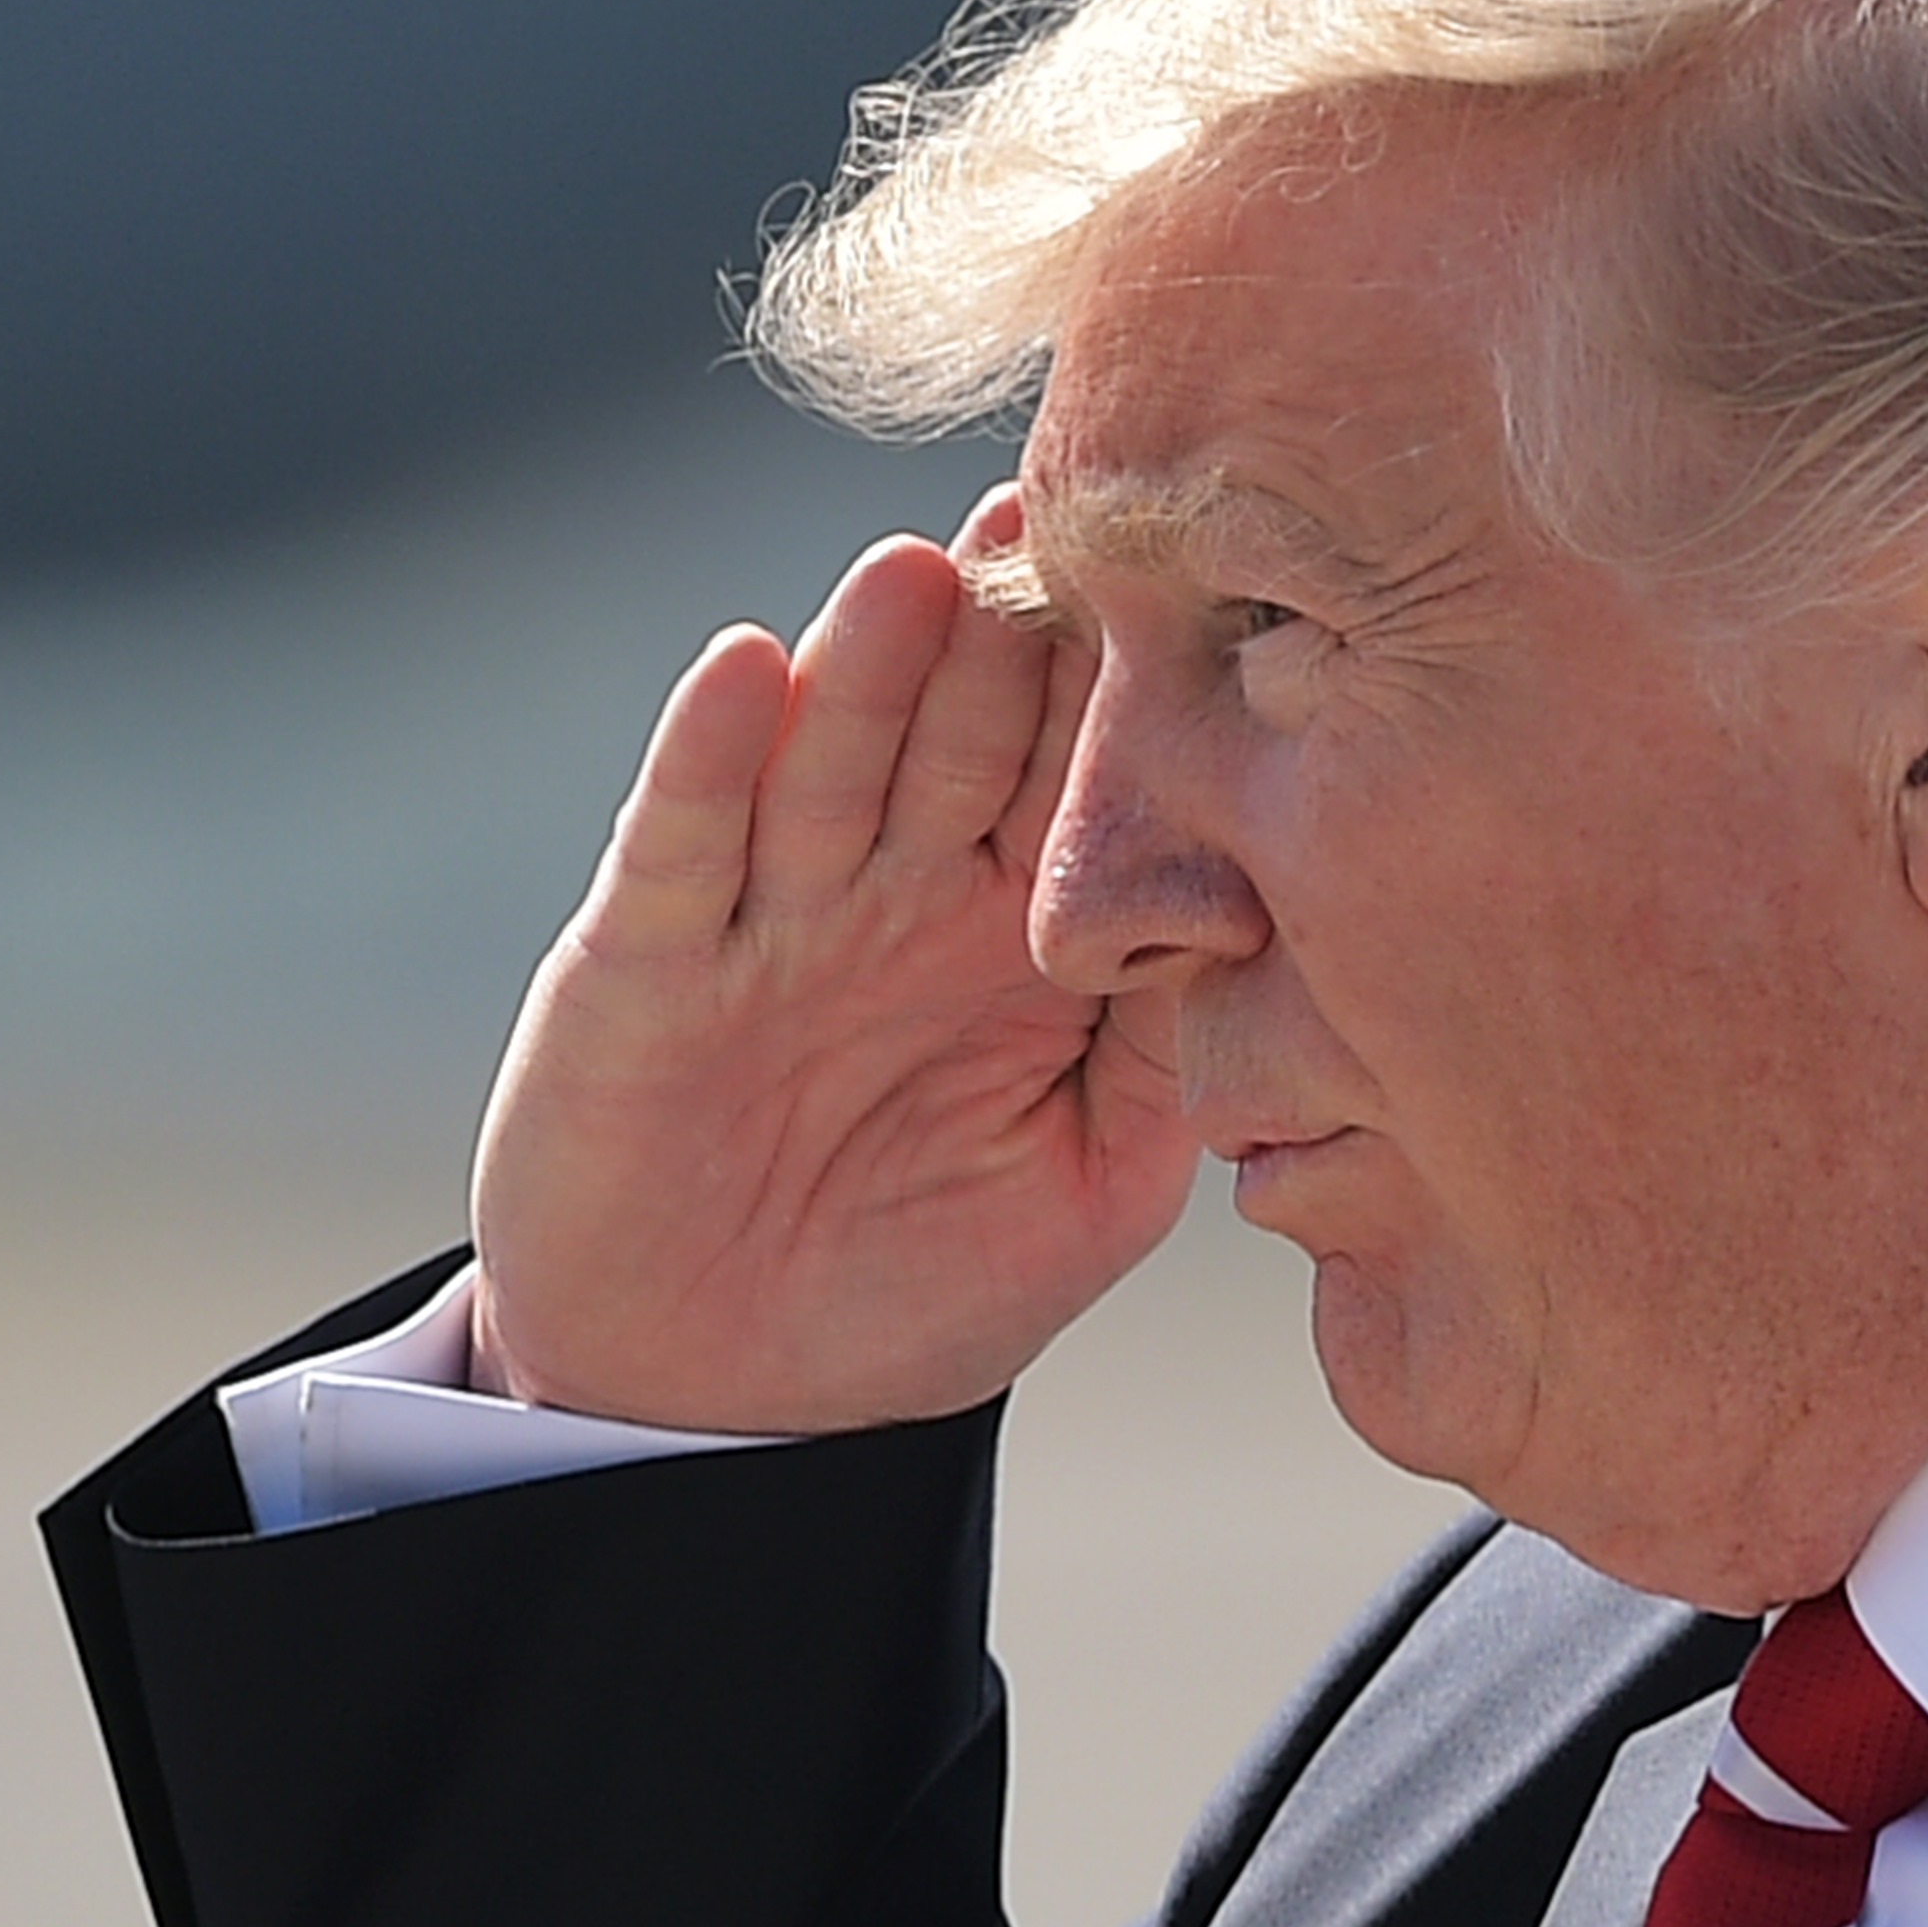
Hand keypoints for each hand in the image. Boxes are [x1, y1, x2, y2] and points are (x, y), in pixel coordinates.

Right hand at [466, 489, 1193, 1431]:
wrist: (720, 1407)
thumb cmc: (920, 1291)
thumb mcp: (1089, 1192)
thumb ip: (1168, 1065)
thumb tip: (1279, 937)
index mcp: (1021, 928)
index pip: (1082, 778)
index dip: (1124, 691)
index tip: (1200, 587)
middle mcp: (900, 888)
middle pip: (963, 730)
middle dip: (1010, 631)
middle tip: (1064, 520)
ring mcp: (771, 910)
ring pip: (830, 758)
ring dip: (872, 663)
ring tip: (922, 567)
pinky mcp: (647, 954)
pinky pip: (684, 841)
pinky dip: (710, 758)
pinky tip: (746, 669)